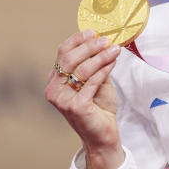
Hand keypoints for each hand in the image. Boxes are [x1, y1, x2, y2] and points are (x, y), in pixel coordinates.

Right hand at [45, 29, 123, 168]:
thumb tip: (101, 40)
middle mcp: (54, 90)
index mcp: (54, 81)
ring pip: (82, 69)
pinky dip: (104, 70)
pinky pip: (92, 82)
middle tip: (106, 40)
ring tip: (114, 50)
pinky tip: (113, 63)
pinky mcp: (75, 107)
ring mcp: (62, 100)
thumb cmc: (98, 108)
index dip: (77, 40)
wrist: (102, 136)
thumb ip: (94, 64)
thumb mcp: (95, 81)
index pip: (62, 53)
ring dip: (101, 56)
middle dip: (89, 47)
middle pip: (69, 59)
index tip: (93, 32)